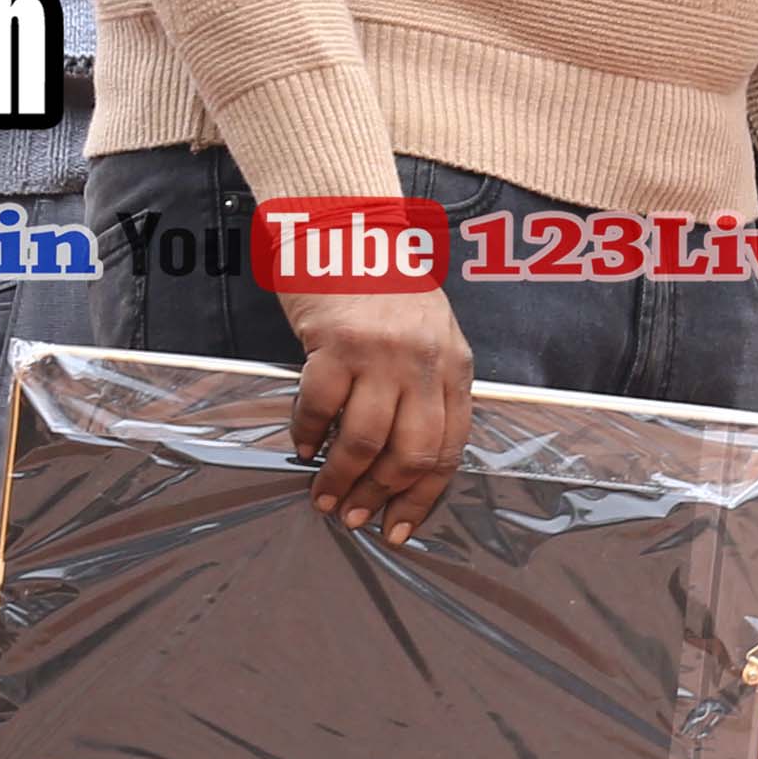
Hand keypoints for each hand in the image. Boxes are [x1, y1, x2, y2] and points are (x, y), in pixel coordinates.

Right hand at [282, 275, 473, 539]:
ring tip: (323, 496)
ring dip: (341, 477)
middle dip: (381, 496)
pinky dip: (308, 435)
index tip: (400, 526)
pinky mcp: (338, 344)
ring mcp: (383, 354)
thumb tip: (404, 464)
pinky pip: (321, 407)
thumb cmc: (387, 290)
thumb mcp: (430, 338)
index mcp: (455, 368)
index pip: (450, 449)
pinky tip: (303, 446)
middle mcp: (425, 364)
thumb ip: (426, 391)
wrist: (352, 232)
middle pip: (412, 453)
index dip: (423, 497)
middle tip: (354, 516)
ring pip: (366, 441)